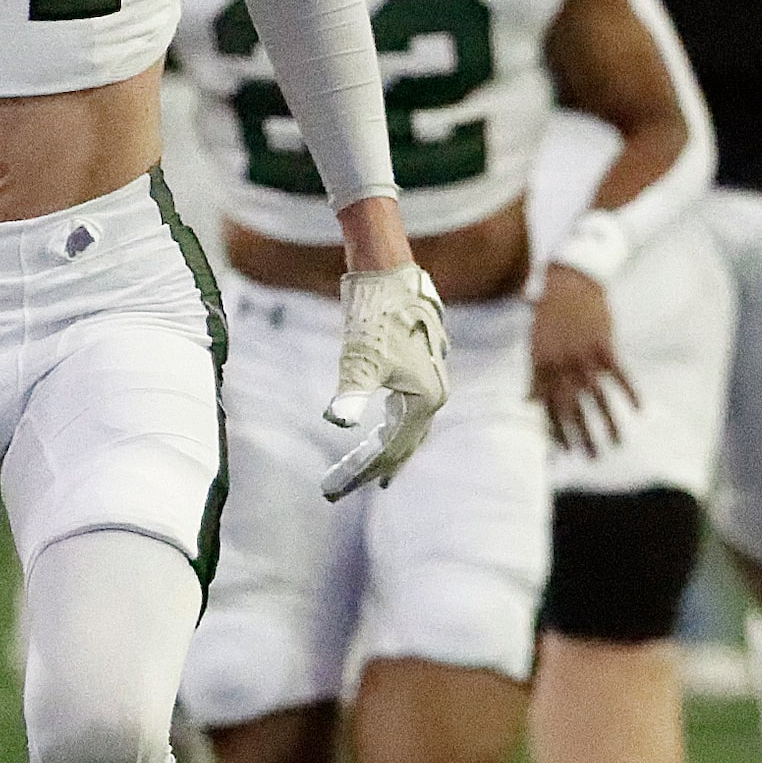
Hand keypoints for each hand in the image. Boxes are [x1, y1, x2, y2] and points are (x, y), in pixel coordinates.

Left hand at [320, 263, 448, 498]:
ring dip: (379, 452)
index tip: (329, 492)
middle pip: (399, 445)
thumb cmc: (375, 313)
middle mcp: (432, 394)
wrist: (388, 270)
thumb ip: (351, 392)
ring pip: (404, 430)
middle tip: (334, 489)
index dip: (357, 473)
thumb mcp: (359, 356)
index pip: (389, 450)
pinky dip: (387, 430)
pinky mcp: (416, 368)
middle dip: (366, 468)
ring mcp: (426, 380)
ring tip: (362, 473)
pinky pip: (403, 413)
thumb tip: (338, 420)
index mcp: (425, 398)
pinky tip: (375, 434)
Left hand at [530, 264, 634, 456]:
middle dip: (582, 436)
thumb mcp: (535, 344)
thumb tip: (528, 402)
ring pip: (597, 398)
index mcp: (542, 366)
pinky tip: (639, 409)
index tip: (566, 451)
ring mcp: (584, 356)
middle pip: (572, 408)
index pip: (549, 406)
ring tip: (616, 443)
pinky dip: (630, 392)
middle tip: (591, 458)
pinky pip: (619, 375)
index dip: (558, 430)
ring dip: (607, 422)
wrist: (569, 281)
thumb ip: (534, 375)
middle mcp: (561, 365)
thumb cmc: (550, 314)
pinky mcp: (604, 346)